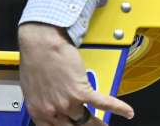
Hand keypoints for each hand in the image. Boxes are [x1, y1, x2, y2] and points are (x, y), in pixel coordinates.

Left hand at [18, 22, 134, 124]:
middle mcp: (53, 111)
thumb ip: (42, 102)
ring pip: (87, 120)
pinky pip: (103, 103)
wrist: (40, 42)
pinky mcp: (82, 91)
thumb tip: (50, 106)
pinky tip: (127, 112)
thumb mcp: (31, 87)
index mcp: (38, 111)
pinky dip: (118, 108)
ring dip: (98, 124)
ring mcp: (68, 103)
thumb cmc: (34, 58)